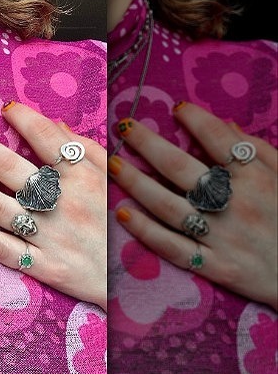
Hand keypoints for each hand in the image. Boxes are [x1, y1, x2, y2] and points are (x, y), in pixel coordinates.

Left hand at [0, 103, 106, 310]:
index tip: (4, 108)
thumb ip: (86, 150)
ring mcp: (49, 237)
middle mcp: (62, 204)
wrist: (140, 280)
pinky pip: (1, 247)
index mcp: (85, 178)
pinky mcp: (41, 266)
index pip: (48, 140)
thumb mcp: (115, 178)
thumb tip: (53, 123)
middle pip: (11, 169)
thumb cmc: (123, 220)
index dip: (24, 120)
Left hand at [108, 102, 277, 309]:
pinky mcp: (213, 265)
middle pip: (179, 167)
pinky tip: (123, 213)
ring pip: (166, 204)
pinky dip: (145, 230)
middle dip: (147, 143)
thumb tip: (224, 124)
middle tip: (123, 127)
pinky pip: (171, 246)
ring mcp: (219, 235)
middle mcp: (232, 202)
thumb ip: (259, 151)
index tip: (176, 108)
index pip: (218, 139)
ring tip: (114, 165)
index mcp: (255, 177)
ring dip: (135, 182)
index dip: (195, 120)